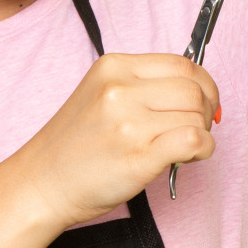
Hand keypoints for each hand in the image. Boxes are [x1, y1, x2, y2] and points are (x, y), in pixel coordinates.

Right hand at [10, 54, 219, 228]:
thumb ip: (143, 86)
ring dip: (202, 134)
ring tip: (181, 148)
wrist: (42, 183)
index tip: (202, 104)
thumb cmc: (74, 145)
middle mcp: (120, 89)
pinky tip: (187, 159)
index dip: (203, 85)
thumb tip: (198, 92)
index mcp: (114, 67)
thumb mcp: (101, 95)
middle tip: (194, 130)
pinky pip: (194, 141)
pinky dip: (202, 150)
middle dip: (205, 111)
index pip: (183, 63)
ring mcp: (129, 123)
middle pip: (194, 90)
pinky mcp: (138, 156)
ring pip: (197, 116)